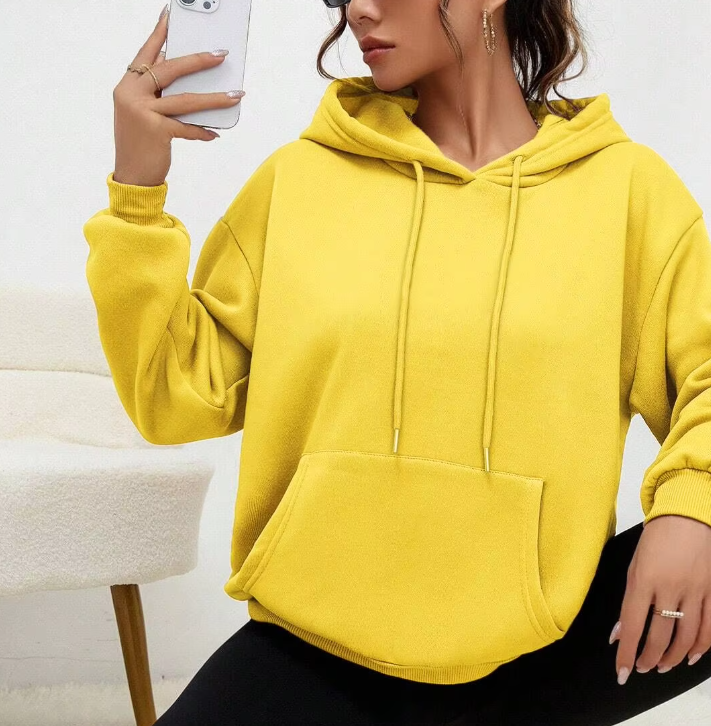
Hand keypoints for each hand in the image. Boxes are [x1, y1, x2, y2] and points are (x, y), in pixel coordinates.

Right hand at [112, 5, 244, 186]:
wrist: (132, 176)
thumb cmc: (141, 143)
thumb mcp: (143, 112)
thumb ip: (158, 93)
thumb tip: (189, 78)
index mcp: (128, 85)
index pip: (147, 52)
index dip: (160, 33)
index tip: (172, 13)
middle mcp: (131, 94)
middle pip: (170, 70)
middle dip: (198, 60)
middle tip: (221, 55)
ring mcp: (142, 112)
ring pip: (185, 99)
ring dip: (215, 98)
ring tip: (236, 95)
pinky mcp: (155, 132)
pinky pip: (187, 127)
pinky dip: (202, 130)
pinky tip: (214, 133)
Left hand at [610, 514, 710, 684]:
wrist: (687, 517)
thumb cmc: (655, 539)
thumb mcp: (634, 565)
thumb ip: (629, 599)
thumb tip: (619, 632)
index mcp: (643, 579)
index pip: (631, 624)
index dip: (626, 652)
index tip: (621, 672)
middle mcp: (669, 588)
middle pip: (659, 635)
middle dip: (649, 658)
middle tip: (641, 668)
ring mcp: (694, 591)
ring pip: (686, 637)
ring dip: (672, 657)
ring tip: (661, 666)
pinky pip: (708, 628)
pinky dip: (699, 647)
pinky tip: (689, 657)